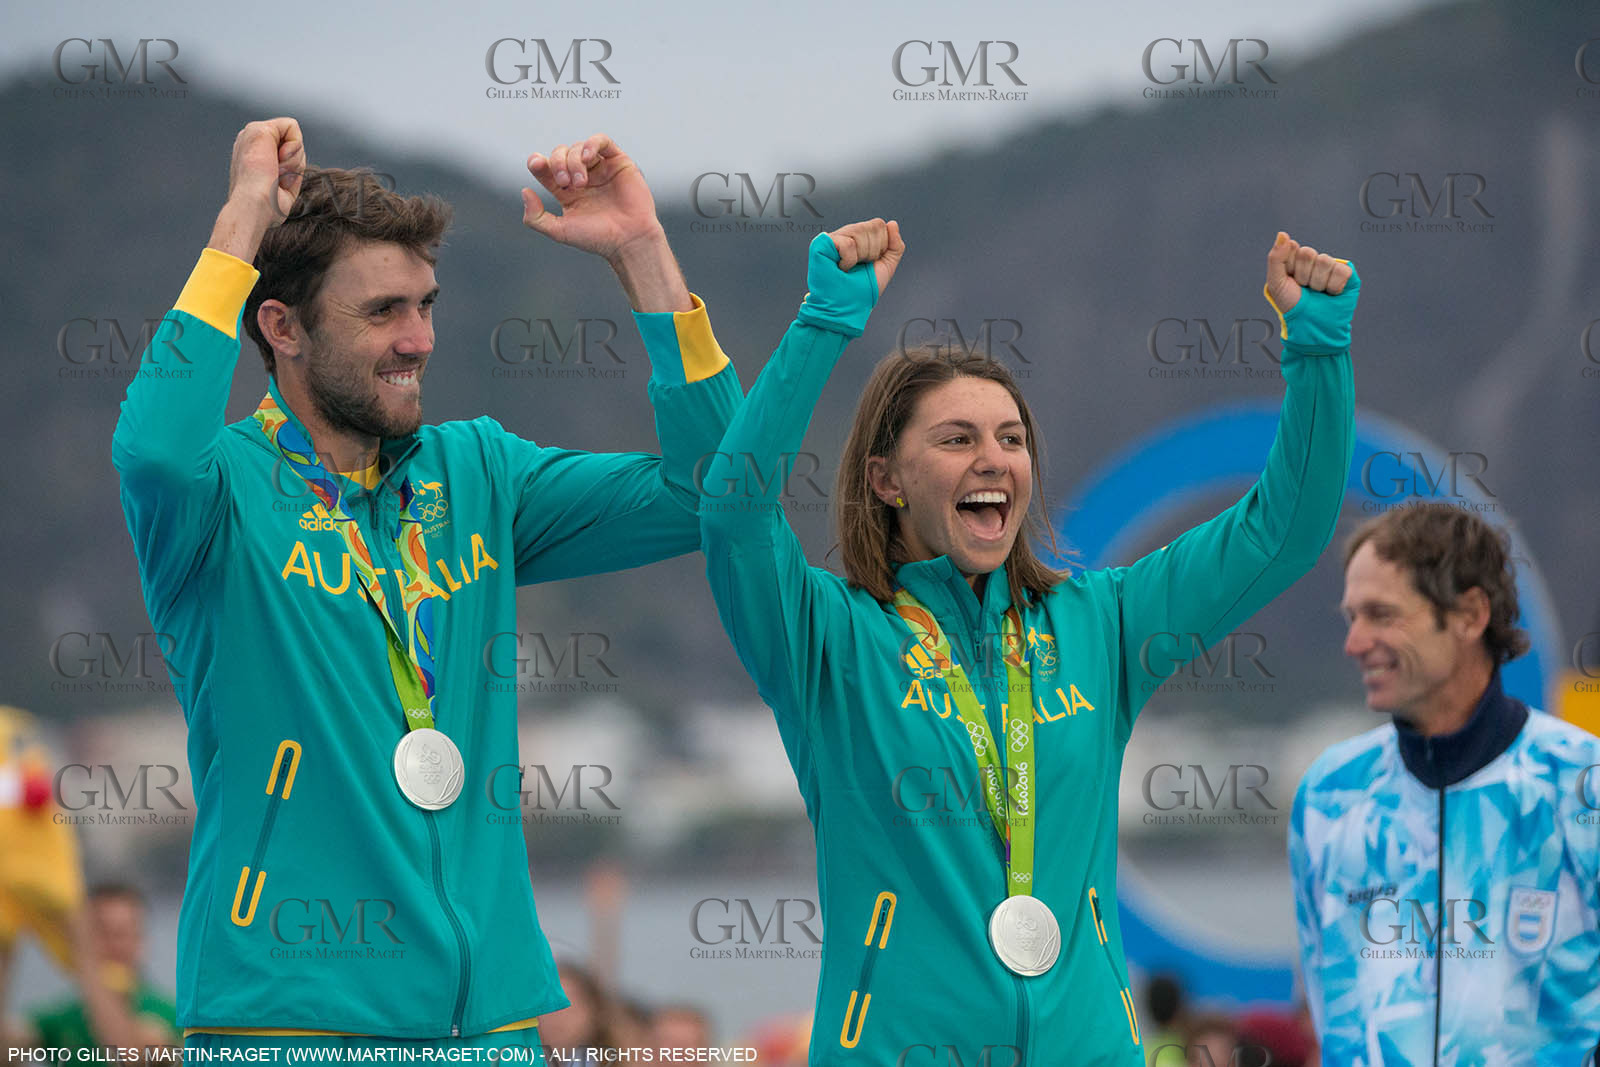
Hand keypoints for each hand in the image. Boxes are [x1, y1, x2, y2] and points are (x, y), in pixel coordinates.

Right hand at [225, 118, 305, 228]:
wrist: (254, 206)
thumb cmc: (267, 207)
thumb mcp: (283, 187)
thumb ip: (288, 170)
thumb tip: (292, 161)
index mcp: (254, 155)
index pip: (287, 151)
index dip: (292, 168)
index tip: (277, 183)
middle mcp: (251, 142)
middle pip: (293, 144)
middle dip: (294, 165)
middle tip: (277, 178)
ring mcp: (252, 134)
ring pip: (293, 138)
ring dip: (293, 162)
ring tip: (275, 173)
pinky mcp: (258, 129)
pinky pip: (291, 126)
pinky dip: (294, 146)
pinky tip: (279, 159)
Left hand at [521, 134, 662, 261]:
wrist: (629, 240)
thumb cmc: (597, 238)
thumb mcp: (559, 232)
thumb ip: (535, 218)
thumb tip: (525, 191)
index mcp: (566, 191)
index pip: (545, 168)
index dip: (537, 162)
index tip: (536, 164)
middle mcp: (582, 176)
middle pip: (560, 154)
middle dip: (558, 164)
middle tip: (565, 183)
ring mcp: (600, 168)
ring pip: (578, 147)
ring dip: (574, 161)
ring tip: (581, 182)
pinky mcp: (618, 161)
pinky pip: (602, 141)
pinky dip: (591, 144)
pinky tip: (588, 158)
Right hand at [796, 218, 905, 337]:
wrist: (846, 308)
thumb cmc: (861, 291)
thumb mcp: (886, 266)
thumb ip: (895, 245)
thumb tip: (892, 224)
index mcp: (860, 237)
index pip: (879, 225)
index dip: (881, 246)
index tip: (871, 262)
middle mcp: (846, 234)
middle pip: (873, 226)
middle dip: (873, 252)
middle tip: (860, 267)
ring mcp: (833, 237)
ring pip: (860, 231)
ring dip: (861, 257)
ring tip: (849, 268)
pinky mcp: (822, 243)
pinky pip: (848, 244)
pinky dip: (849, 261)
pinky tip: (841, 268)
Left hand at [1263, 231, 1360, 349]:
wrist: (1309, 326)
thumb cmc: (1292, 306)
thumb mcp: (1276, 282)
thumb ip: (1276, 257)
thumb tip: (1282, 234)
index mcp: (1296, 259)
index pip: (1293, 248)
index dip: (1289, 267)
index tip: (1290, 280)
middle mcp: (1314, 260)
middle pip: (1308, 254)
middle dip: (1303, 275)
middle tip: (1304, 289)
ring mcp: (1331, 266)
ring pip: (1324, 261)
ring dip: (1317, 283)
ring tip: (1317, 293)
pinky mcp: (1347, 275)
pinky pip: (1341, 270)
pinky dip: (1333, 287)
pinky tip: (1331, 294)